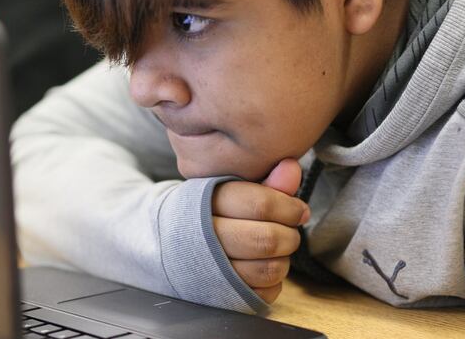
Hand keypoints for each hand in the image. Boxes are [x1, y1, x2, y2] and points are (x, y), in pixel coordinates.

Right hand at [212, 159, 308, 302]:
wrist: (165, 244)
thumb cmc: (207, 212)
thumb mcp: (228, 189)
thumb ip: (264, 181)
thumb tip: (292, 168)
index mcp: (205, 203)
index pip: (259, 205)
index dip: (289, 207)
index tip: (298, 209)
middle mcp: (204, 239)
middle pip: (265, 240)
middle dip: (289, 235)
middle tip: (290, 230)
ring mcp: (211, 272)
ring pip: (268, 269)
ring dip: (283, 258)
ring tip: (277, 248)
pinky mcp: (221, 296)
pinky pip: (264, 293)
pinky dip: (273, 281)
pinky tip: (263, 265)